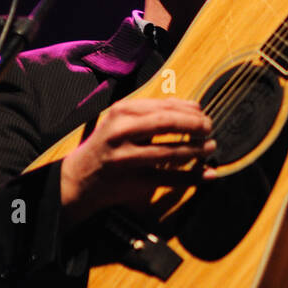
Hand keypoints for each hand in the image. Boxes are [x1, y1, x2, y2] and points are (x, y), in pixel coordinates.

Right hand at [59, 97, 215, 226]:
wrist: (78, 179)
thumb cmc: (106, 146)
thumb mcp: (121, 121)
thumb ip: (152, 113)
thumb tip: (193, 107)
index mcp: (122, 112)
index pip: (164, 106)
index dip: (189, 110)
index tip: (203, 114)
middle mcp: (122, 132)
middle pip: (168, 124)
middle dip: (195, 126)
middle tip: (210, 129)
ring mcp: (127, 158)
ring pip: (171, 152)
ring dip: (197, 150)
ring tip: (210, 147)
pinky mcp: (133, 181)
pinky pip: (169, 178)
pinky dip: (192, 177)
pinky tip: (207, 173)